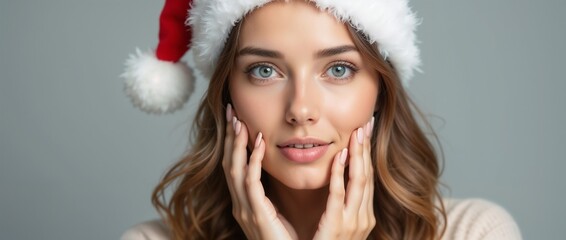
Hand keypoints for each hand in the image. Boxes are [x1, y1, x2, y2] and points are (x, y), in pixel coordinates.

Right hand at [222, 104, 297, 239]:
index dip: (233, 142)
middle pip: (229, 163)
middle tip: (230, 111)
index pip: (235, 166)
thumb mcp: (276, 211)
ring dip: (236, 144)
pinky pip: (250, 183)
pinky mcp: (256, 215)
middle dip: (228, 137)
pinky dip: (253, 161)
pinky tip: (259, 144)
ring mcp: (245, 210)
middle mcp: (240, 205)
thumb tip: (277, 168)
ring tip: (239, 121)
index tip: (236, 120)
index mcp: (245, 203)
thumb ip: (272, 193)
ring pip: (235, 170)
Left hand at [313, 118, 375, 239]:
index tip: (365, 132)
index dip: (366, 154)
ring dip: (358, 156)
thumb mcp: (337, 224)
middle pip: (366, 176)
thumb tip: (338, 179)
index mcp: (362, 216)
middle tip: (366, 124)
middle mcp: (363, 218)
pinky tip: (341, 157)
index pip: (365, 178)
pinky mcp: (338, 227)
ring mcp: (353, 223)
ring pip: (359, 182)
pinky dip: (341, 175)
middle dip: (366, 150)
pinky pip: (340, 197)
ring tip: (357, 134)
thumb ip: (339, 204)